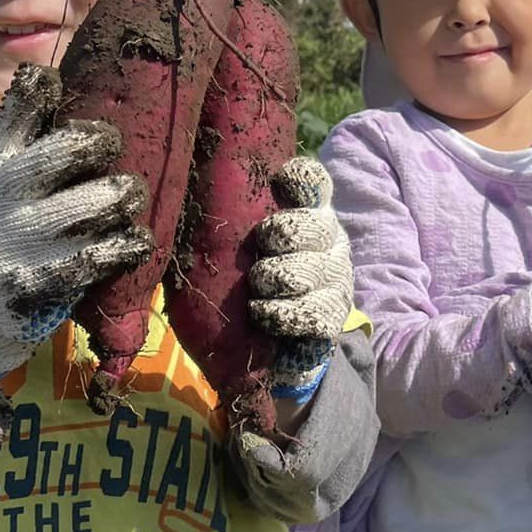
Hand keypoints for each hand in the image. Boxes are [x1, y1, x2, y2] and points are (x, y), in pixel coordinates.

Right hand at [0, 65, 150, 381]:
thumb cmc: (0, 236)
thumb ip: (22, 144)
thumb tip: (50, 77)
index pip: (13, 115)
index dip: (39, 89)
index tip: (57, 81)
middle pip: (64, 152)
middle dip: (101, 144)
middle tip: (114, 148)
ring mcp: (13, 244)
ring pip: (93, 204)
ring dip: (123, 197)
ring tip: (129, 197)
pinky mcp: (32, 286)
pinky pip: (96, 257)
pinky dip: (127, 245)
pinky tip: (138, 240)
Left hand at [248, 156, 352, 400]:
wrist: (271, 352)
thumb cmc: (243, 288)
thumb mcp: (234, 251)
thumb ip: (230, 223)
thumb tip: (193, 193)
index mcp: (307, 213)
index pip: (312, 181)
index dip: (297, 179)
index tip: (278, 181)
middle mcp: (330, 238)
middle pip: (308, 224)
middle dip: (274, 238)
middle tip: (256, 256)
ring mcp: (338, 275)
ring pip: (300, 270)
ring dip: (268, 282)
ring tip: (256, 293)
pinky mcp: (335, 314)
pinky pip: (306, 310)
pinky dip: (277, 314)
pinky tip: (264, 315)